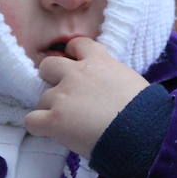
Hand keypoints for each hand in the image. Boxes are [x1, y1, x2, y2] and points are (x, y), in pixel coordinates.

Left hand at [24, 37, 148, 157]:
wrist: (142, 132)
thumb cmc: (145, 110)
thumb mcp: (130, 81)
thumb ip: (112, 77)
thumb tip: (108, 89)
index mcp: (98, 61)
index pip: (77, 44)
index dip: (73, 56)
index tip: (76, 66)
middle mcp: (76, 74)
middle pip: (48, 66)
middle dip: (52, 79)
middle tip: (65, 95)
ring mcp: (62, 96)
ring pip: (41, 98)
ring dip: (50, 109)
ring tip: (66, 124)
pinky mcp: (54, 120)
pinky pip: (31, 120)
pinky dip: (38, 127)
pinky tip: (50, 133)